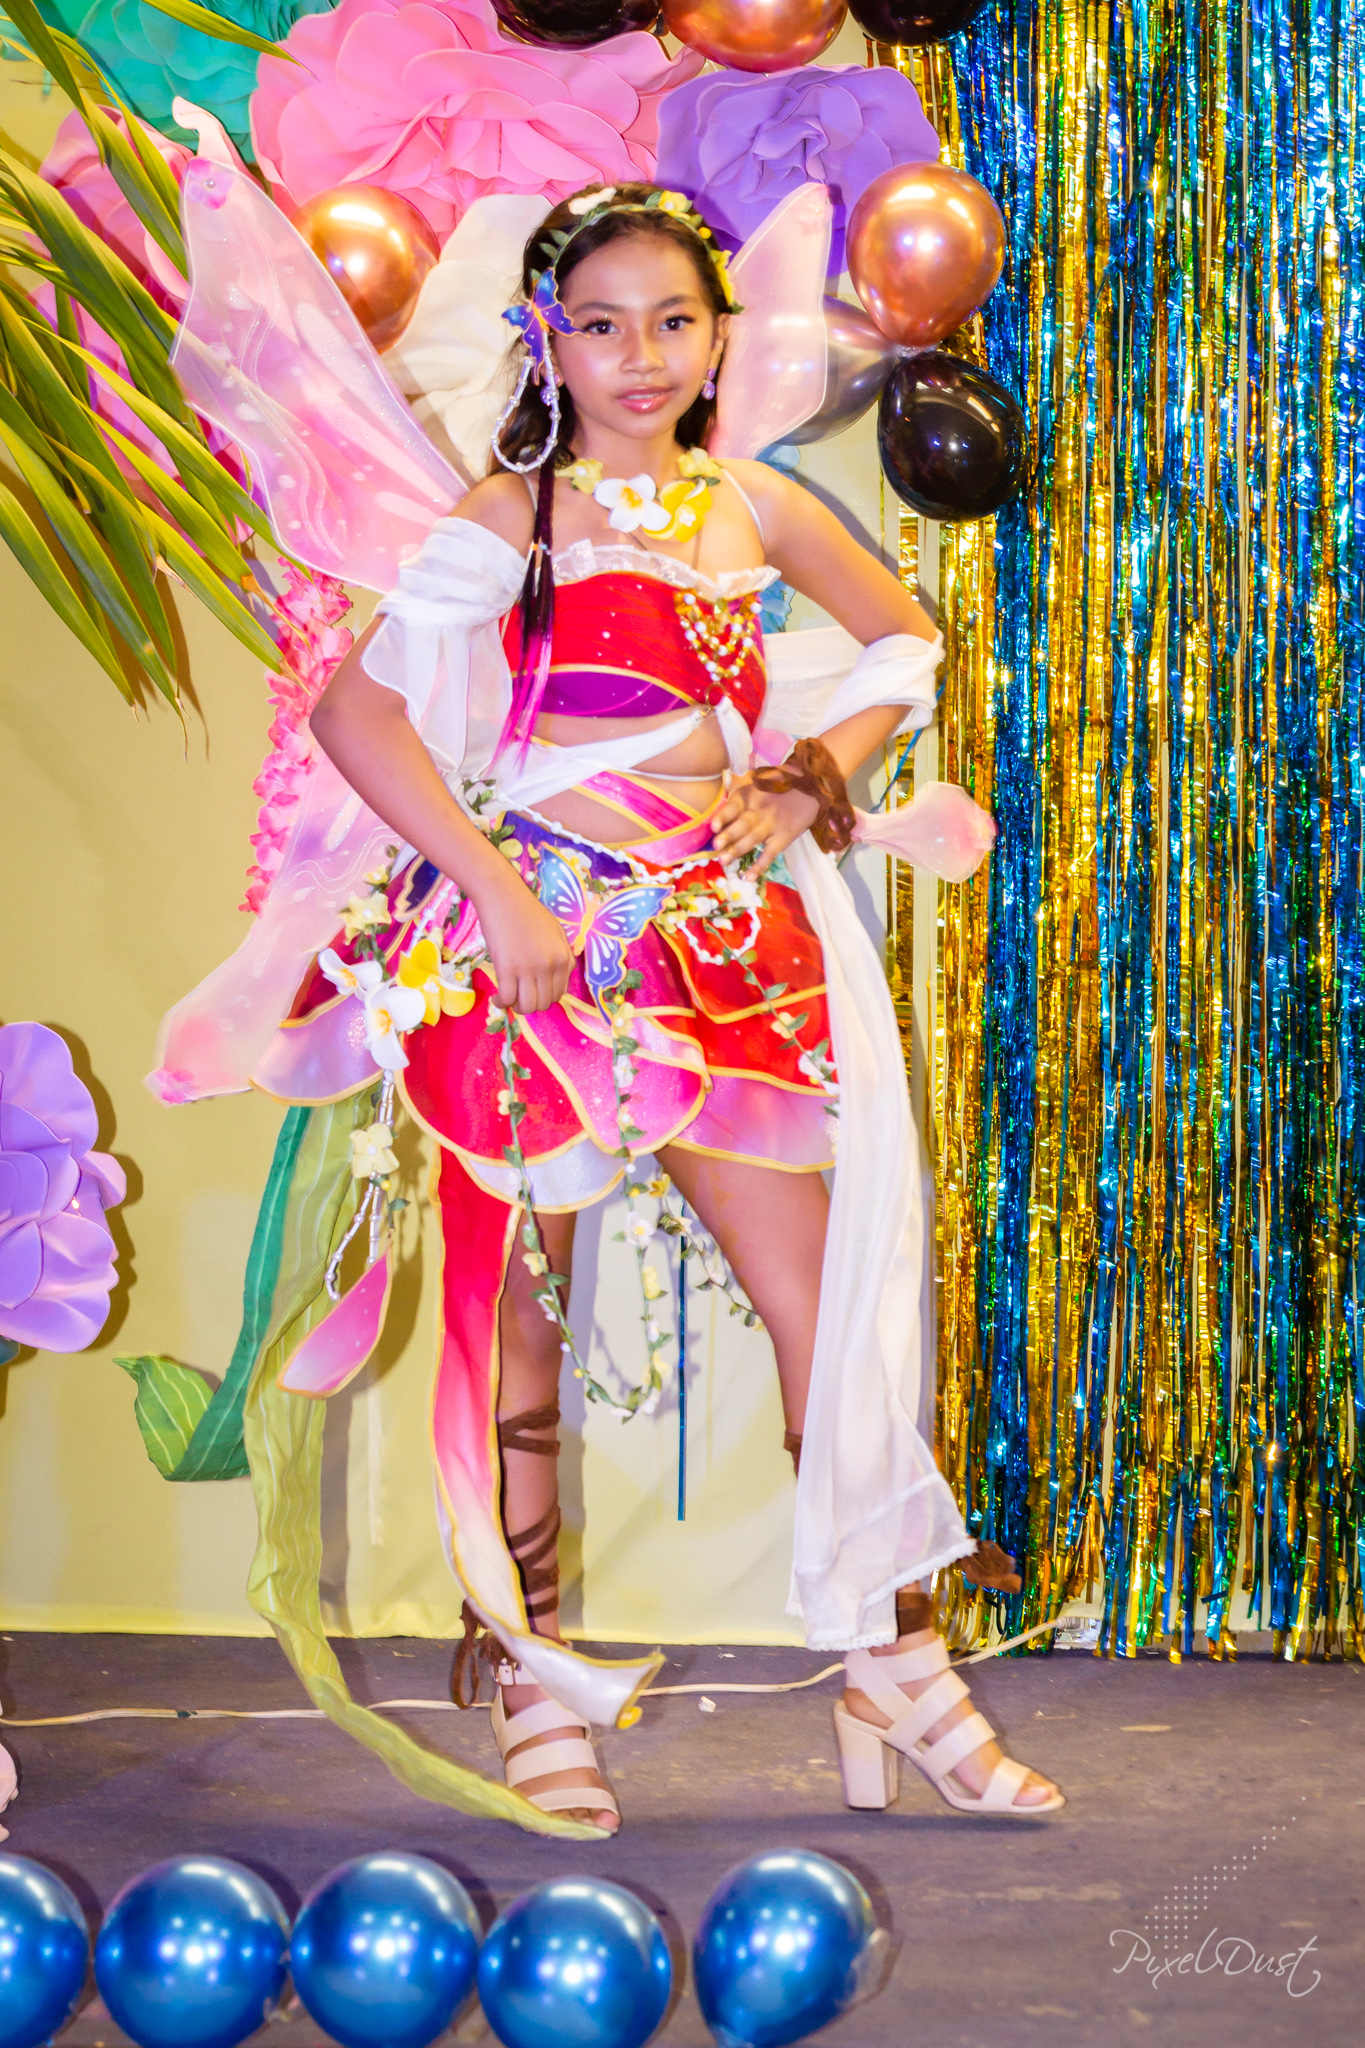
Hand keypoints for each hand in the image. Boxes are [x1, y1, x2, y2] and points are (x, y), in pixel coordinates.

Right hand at [472, 866, 573, 1012]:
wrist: (503, 896)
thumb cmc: (527, 911)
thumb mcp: (555, 931)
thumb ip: (561, 954)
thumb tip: (560, 976)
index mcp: (564, 958)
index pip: (559, 994)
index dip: (544, 998)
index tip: (532, 993)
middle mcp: (550, 966)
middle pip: (544, 1004)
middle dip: (531, 1005)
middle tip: (518, 996)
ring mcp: (529, 968)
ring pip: (528, 1006)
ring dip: (517, 1007)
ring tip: (508, 999)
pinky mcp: (507, 968)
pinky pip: (507, 998)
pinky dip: (501, 1003)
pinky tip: (497, 998)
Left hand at [710, 776, 819, 875]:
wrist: (810, 789)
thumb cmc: (779, 785)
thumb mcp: (758, 781)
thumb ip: (739, 790)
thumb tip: (718, 804)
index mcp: (751, 796)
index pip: (734, 806)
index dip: (723, 816)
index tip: (713, 826)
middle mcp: (760, 811)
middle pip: (743, 824)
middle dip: (729, 836)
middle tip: (715, 847)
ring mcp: (772, 825)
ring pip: (753, 839)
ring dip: (738, 850)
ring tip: (723, 861)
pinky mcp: (783, 838)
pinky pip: (770, 854)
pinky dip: (760, 866)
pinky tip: (749, 877)